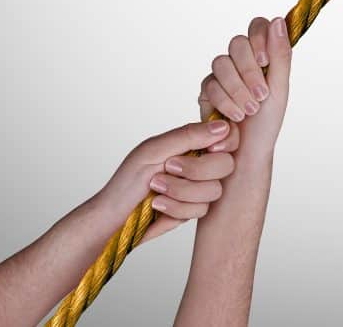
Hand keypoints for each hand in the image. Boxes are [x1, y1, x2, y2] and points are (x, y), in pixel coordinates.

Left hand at [97, 119, 239, 242]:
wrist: (114, 216)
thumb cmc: (128, 179)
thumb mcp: (155, 149)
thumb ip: (189, 136)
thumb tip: (223, 127)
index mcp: (192, 143)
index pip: (228, 137)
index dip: (226, 142)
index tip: (210, 149)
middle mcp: (200, 164)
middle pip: (226, 165)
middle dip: (195, 170)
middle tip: (168, 167)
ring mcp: (198, 189)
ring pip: (214, 191)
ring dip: (181, 190)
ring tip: (157, 189)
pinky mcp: (192, 210)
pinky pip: (201, 211)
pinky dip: (176, 208)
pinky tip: (158, 205)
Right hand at [199, 16, 291, 160]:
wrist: (248, 152)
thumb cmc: (267, 122)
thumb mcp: (280, 88)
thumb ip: (280, 55)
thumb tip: (277, 21)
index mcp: (263, 55)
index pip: (257, 26)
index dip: (259, 39)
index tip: (265, 61)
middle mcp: (241, 60)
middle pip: (237, 43)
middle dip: (250, 71)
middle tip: (261, 96)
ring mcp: (223, 73)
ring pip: (221, 62)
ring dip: (238, 89)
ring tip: (250, 110)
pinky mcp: (207, 89)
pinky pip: (211, 84)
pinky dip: (226, 101)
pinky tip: (236, 116)